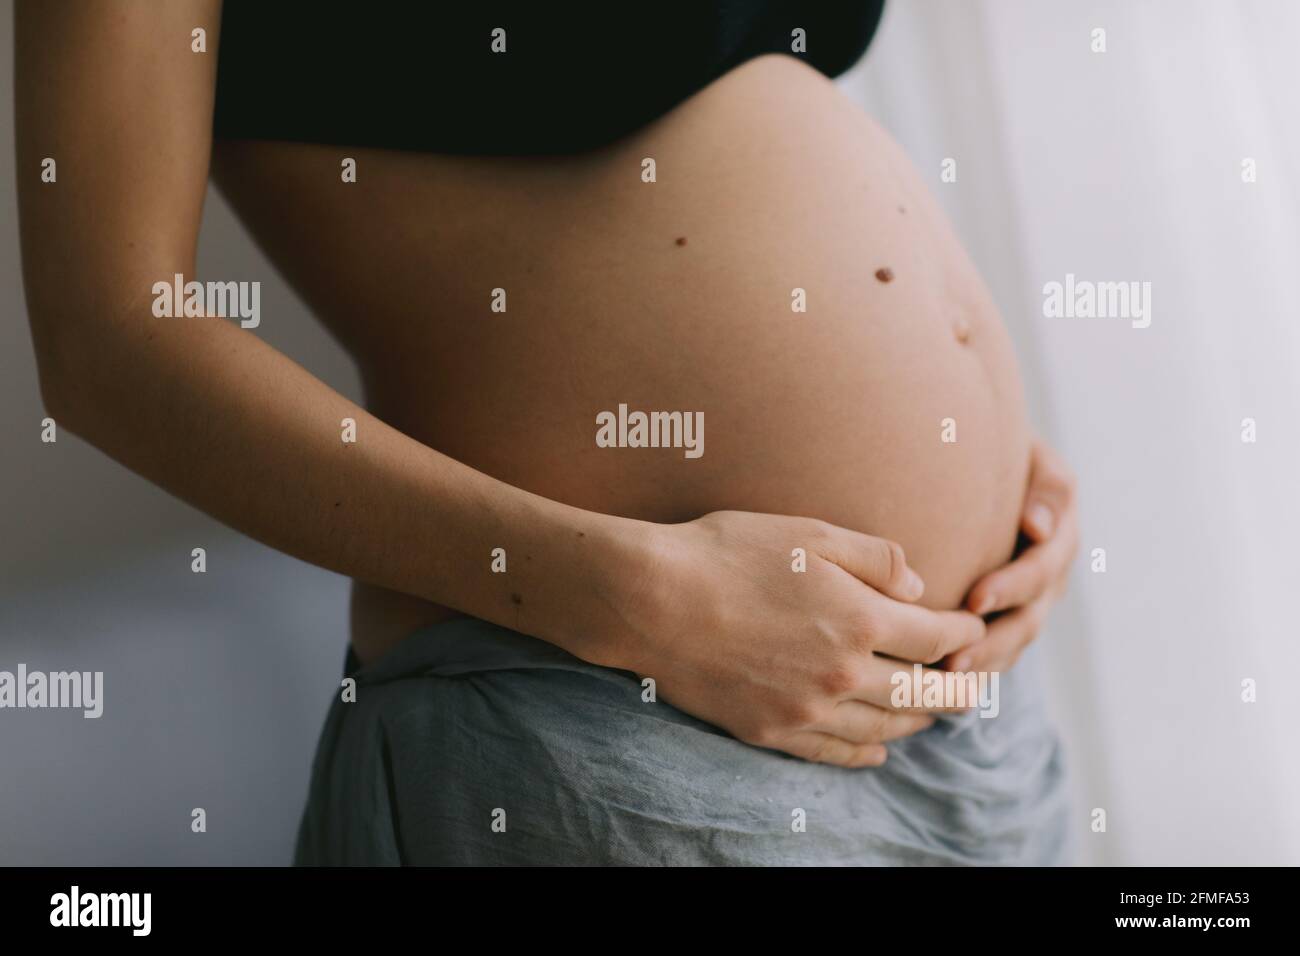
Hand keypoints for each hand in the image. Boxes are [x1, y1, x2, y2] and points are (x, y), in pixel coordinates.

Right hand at [615, 511, 986, 767]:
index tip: (972, 626)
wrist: (651, 600)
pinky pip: (834, 754)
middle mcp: (843, 675)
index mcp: (860, 621)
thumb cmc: (726, 553)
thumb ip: (874, 557)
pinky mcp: (770, 731)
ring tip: (932, 714)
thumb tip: (918, 586)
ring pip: (883, 729)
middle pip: (922, 694)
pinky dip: (866, 754)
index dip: (963, 631)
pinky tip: (877, 750)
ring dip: (916, 722)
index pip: (936, 638)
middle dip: (957, 688)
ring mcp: (806, 710)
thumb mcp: (809, 534)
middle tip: (976, 686)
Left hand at [948, 438, 1078, 672]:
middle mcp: (1050, 570)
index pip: (1042, 565)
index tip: (977, 598)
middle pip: (1029, 617)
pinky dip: (975, 668)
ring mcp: (1031, 598)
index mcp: (1058, 529)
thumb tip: (1039, 526)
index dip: (1014, 585)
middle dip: (993, 640)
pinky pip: (996, 650)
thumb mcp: (1028, 452)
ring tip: (945, 677)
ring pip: (1012, 642)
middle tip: (955, 656)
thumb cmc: (994, 445)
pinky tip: (941, 685)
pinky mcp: (1007, 615)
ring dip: (982, 663)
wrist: (979, 461)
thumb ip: (1044, 484)